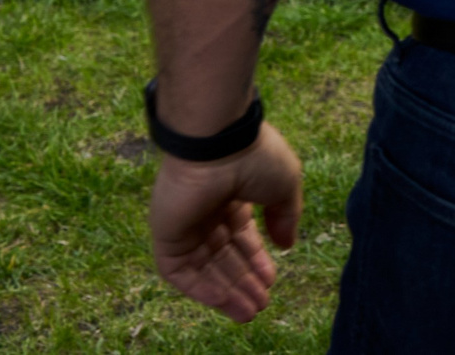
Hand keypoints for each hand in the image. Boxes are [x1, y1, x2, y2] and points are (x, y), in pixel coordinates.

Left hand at [148, 122, 303, 322]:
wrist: (218, 142)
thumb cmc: (255, 156)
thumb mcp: (285, 186)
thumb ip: (286, 217)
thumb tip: (287, 245)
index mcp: (234, 197)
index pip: (242, 237)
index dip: (257, 260)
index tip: (271, 280)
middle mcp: (208, 213)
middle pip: (224, 257)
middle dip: (243, 281)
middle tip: (260, 305)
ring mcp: (186, 225)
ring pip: (205, 268)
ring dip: (225, 291)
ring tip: (248, 312)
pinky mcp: (167, 235)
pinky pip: (181, 270)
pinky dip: (200, 288)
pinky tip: (223, 301)